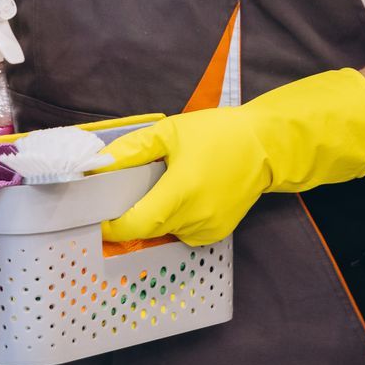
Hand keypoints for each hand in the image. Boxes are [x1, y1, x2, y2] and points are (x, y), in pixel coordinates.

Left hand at [101, 69, 364, 245]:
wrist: (265, 147)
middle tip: (129, 192)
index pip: (136, 225)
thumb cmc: (219, 134)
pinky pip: (183, 233)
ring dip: (156, 217)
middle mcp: (194, 218)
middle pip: (148, 230)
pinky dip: (175, 220)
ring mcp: (207, 229)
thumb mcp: (171, 132)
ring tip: (165, 187)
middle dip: (133, 215)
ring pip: (165, 232)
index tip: (100, 217)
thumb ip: (132, 150)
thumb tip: (99, 164)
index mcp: (181, 192)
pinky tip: (184, 196)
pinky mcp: (216, 233)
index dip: (112, 227)